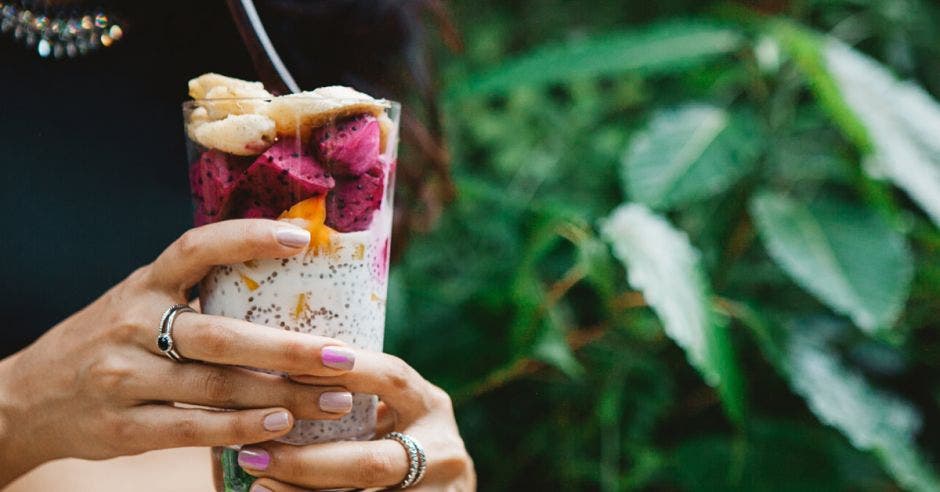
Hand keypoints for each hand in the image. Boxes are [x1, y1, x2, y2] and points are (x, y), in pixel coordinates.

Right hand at [0, 220, 359, 485]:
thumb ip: (191, 292)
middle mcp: (134, 326)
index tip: (302, 238)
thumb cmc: (106, 342)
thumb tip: (278, 276)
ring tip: (335, 398)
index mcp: (144, 285)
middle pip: (224, 336)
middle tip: (344, 355)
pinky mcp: (125, 428)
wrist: (28, 398)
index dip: (249, 238)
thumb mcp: (138, 301)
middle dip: (290, 349)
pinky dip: (242, 428)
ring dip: (283, 395)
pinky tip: (282, 425)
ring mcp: (126, 379)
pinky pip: (194, 428)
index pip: (198, 248)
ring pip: (218, 387)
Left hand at [233, 351, 475, 490]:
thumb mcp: (398, 413)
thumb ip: (360, 400)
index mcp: (431, 406)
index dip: (348, 372)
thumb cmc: (405, 440)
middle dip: (307, 463)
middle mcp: (442, 450)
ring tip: (258, 486)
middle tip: (254, 456)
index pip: (392, 378)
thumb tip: (278, 372)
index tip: (291, 370)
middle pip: (370, 462)